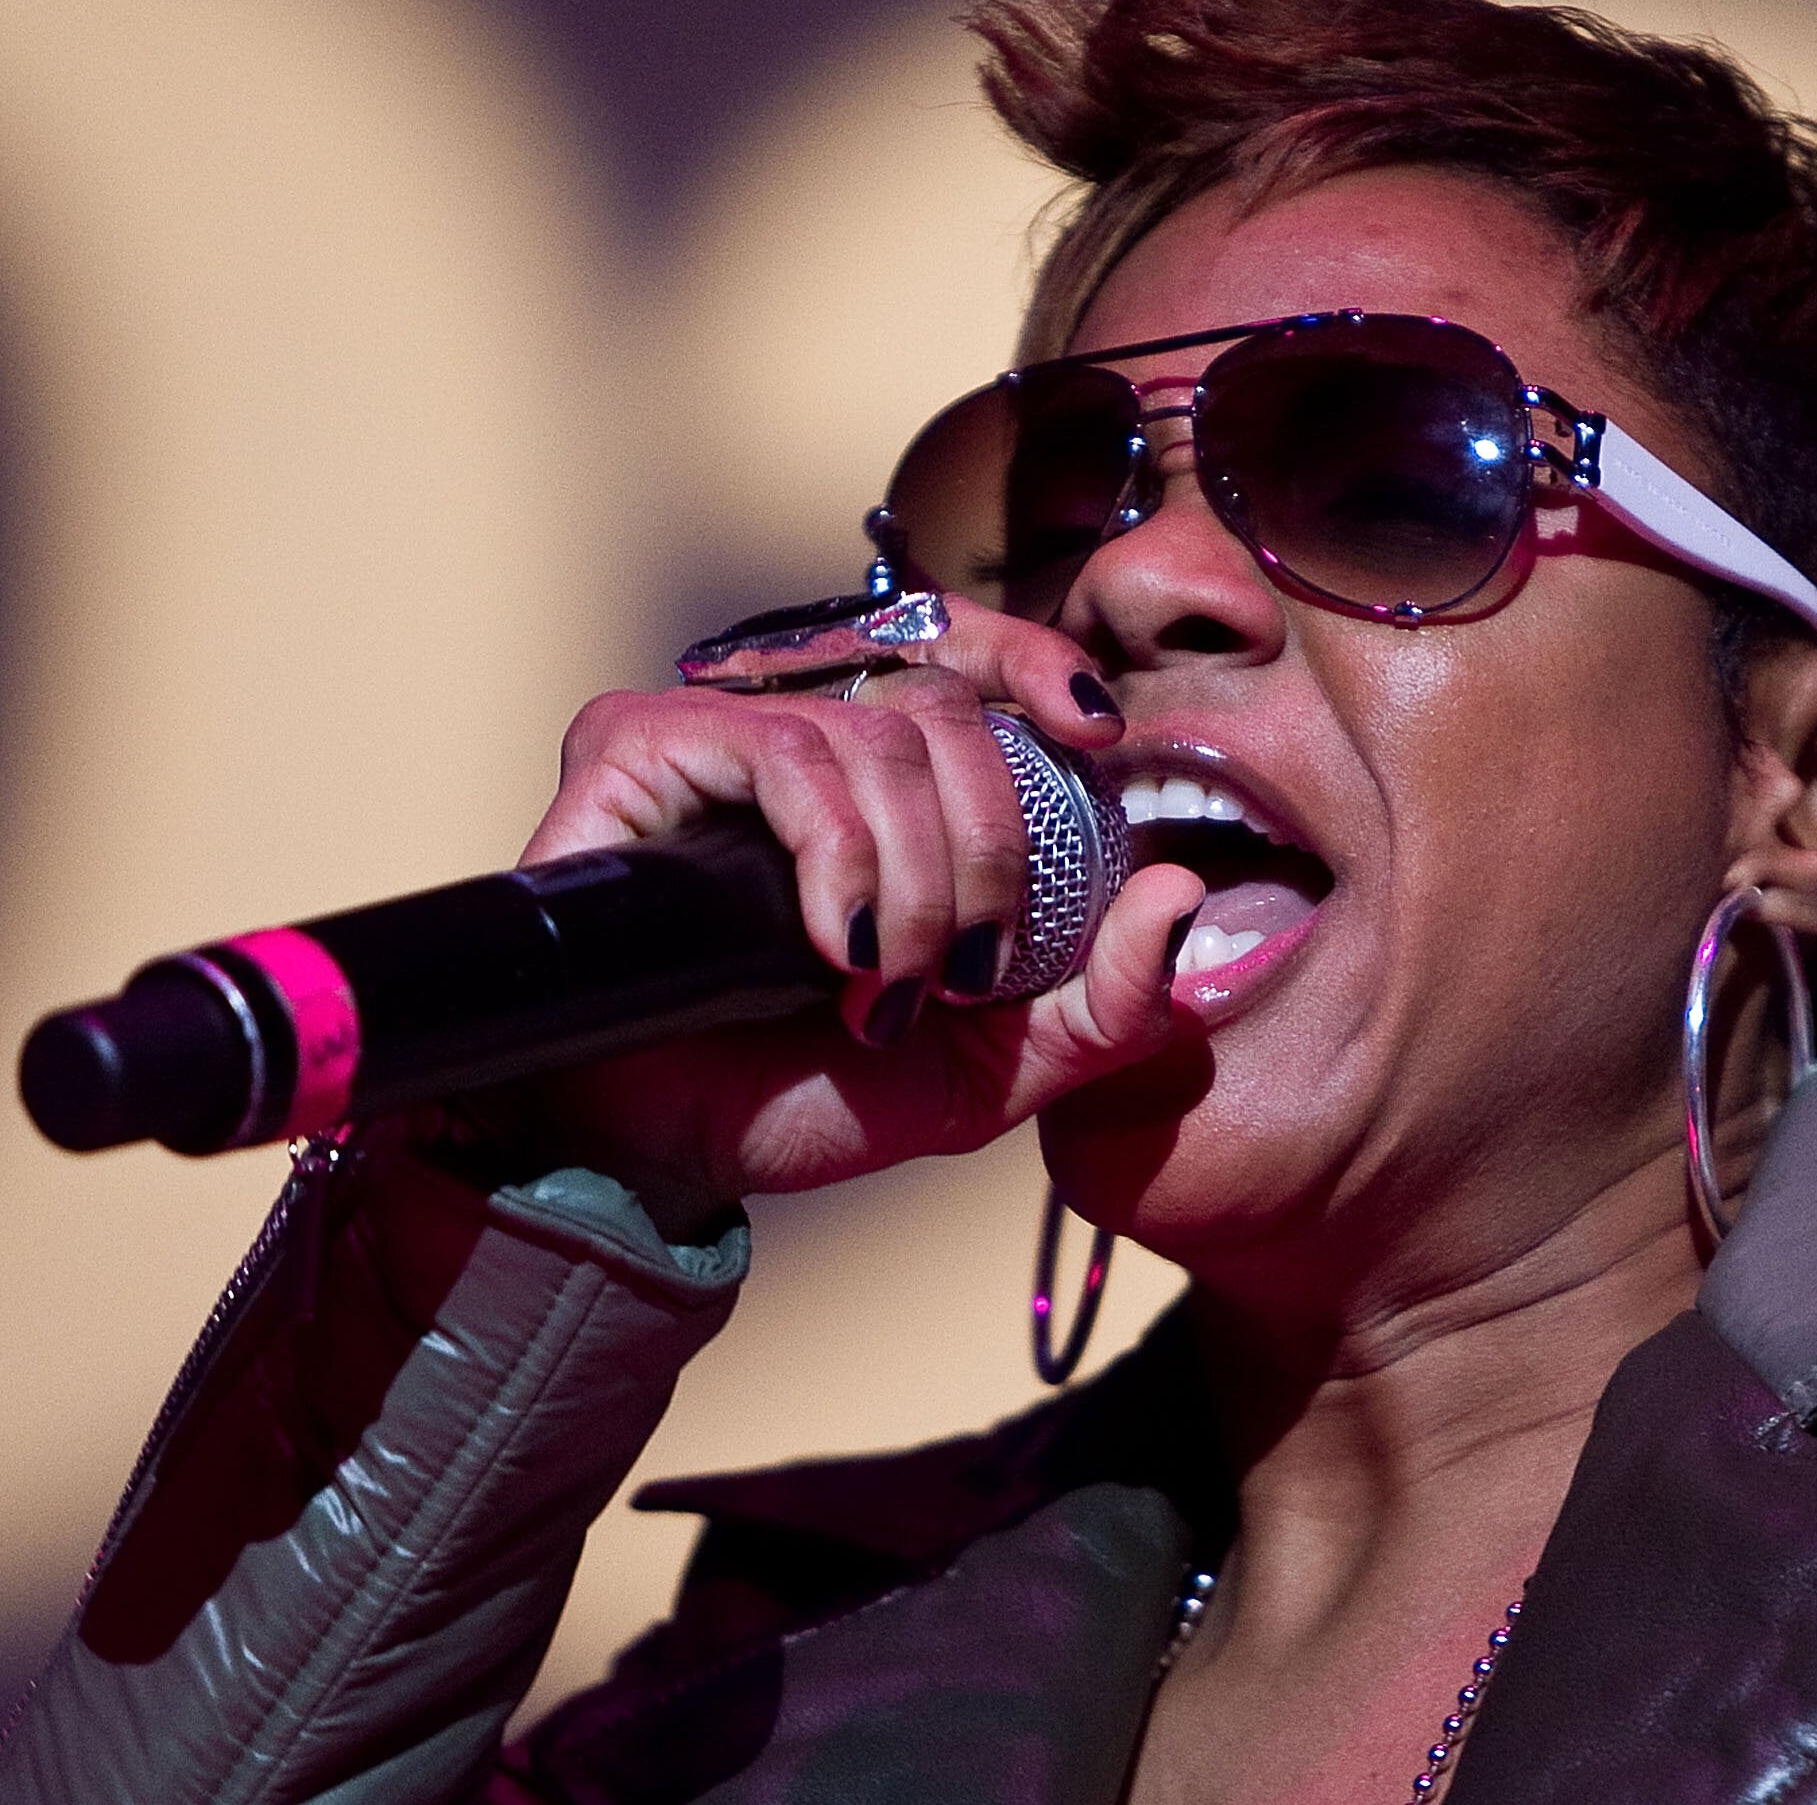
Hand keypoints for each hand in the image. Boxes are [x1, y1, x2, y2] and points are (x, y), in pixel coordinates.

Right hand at [498, 602, 1203, 1236]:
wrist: (661, 1159)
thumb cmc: (802, 1095)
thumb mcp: (991, 1067)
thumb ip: (1106, 1002)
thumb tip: (1180, 890)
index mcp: (878, 783)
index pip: (966, 658)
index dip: (1036, 666)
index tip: (1097, 735)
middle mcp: (796, 735)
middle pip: (945, 712)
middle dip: (986, 852)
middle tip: (960, 973)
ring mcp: (713, 732)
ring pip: (874, 737)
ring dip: (912, 880)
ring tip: (884, 988)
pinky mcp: (636, 745)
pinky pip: (780, 750)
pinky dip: (835, 853)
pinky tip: (831, 947)